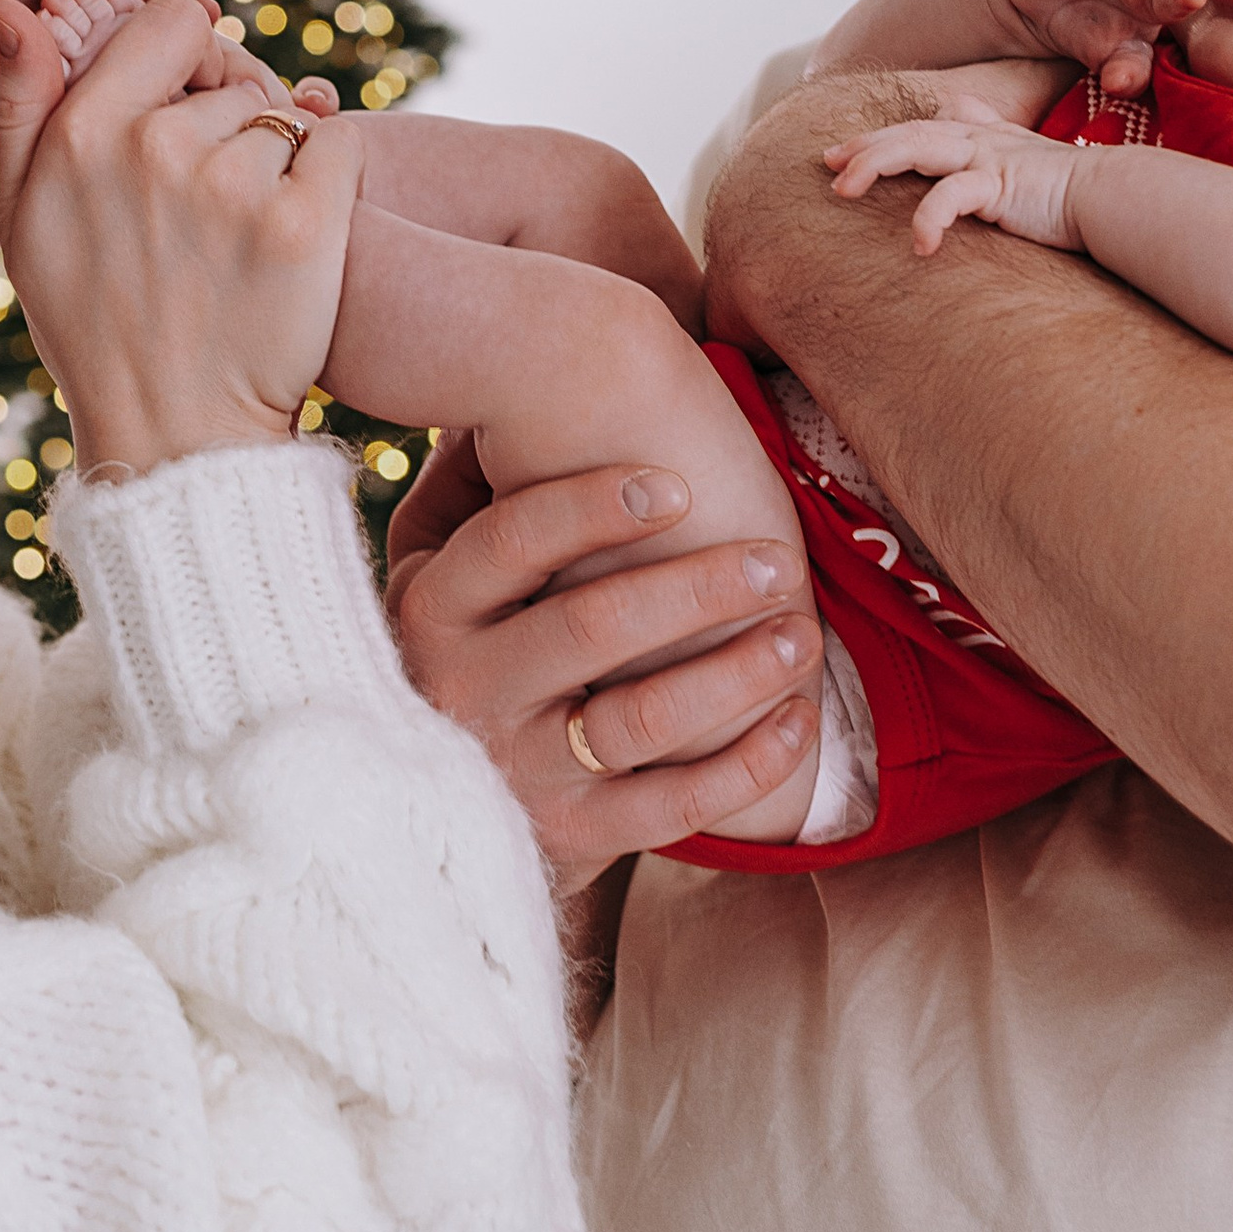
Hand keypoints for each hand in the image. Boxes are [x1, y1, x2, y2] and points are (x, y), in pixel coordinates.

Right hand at [0, 0, 361, 470]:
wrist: (178, 434)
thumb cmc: (95, 324)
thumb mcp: (23, 220)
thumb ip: (17, 105)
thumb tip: (16, 9)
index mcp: (82, 134)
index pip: (170, 20)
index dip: (186, 58)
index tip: (184, 110)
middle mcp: (154, 146)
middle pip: (231, 74)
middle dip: (228, 123)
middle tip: (208, 209)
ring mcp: (233, 182)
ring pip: (281, 115)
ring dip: (274, 162)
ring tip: (240, 241)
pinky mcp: (305, 220)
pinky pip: (338, 143)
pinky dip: (330, 181)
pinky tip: (292, 238)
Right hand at [384, 436, 825, 885]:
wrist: (445, 811)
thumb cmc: (481, 649)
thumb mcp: (451, 579)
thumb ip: (481, 494)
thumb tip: (527, 392)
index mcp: (432, 610)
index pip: (510, 541)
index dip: (595, 504)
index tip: (681, 483)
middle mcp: (462, 690)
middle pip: (591, 626)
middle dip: (698, 588)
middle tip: (778, 562)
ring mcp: (516, 770)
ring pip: (640, 717)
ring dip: (735, 673)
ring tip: (800, 634)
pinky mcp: (570, 839)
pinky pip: (673, 805)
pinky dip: (746, 763)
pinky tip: (798, 721)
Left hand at [825, 113, 1085, 256]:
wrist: (1116, 199)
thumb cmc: (1073, 195)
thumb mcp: (1027, 169)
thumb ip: (997, 153)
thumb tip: (971, 142)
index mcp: (984, 138)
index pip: (925, 125)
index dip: (884, 134)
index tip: (848, 149)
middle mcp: (980, 140)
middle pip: (908, 133)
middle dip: (863, 145)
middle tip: (826, 162)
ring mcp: (987, 158)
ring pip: (916, 149)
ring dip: (874, 165)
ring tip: (842, 190)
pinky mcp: (998, 183)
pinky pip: (951, 196)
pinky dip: (929, 218)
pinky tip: (919, 245)